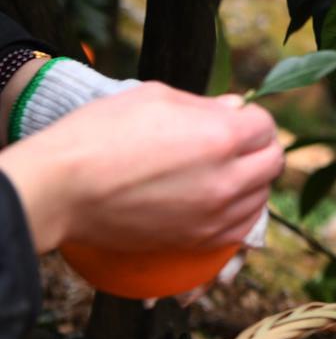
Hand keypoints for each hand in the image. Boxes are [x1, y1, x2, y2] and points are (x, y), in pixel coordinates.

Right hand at [0, 84, 283, 253]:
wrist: (60, 188)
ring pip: (261, 197)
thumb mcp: (157, 98)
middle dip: (258, 149)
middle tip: (235, 145)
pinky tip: (221, 202)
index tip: (235, 121)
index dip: (251, 120)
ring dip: (251, 182)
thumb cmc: (100, 134)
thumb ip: (206, 105)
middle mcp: (227, 178)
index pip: (266, 126)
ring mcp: (214, 214)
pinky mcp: (197, 240)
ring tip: (224, 173)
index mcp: (222, 135)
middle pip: (272, 162)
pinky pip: (240, 229)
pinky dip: (238, 214)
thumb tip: (237, 109)